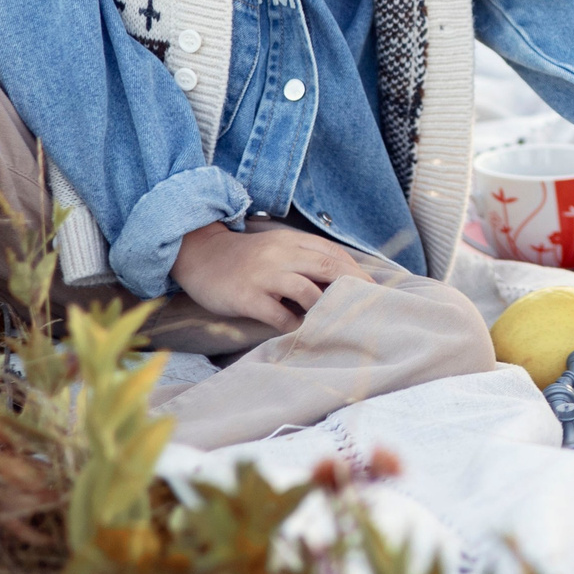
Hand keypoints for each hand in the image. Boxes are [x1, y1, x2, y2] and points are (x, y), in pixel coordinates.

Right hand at [170, 221, 369, 329]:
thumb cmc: (246, 258)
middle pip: (327, 268)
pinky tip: (300, 332)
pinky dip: (293, 325)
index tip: (372, 289)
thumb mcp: (277, 247)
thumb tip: (341, 278)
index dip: (355, 271)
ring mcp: (264, 276)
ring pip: (307, 292)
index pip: (332, 253)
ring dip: (324, 309)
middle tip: (367, 307)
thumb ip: (304, 257)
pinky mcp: (247, 297)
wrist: (201, 257)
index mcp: (290, 241)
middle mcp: (280, 255)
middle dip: (352, 288)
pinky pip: (278, 315)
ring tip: (333, 323)